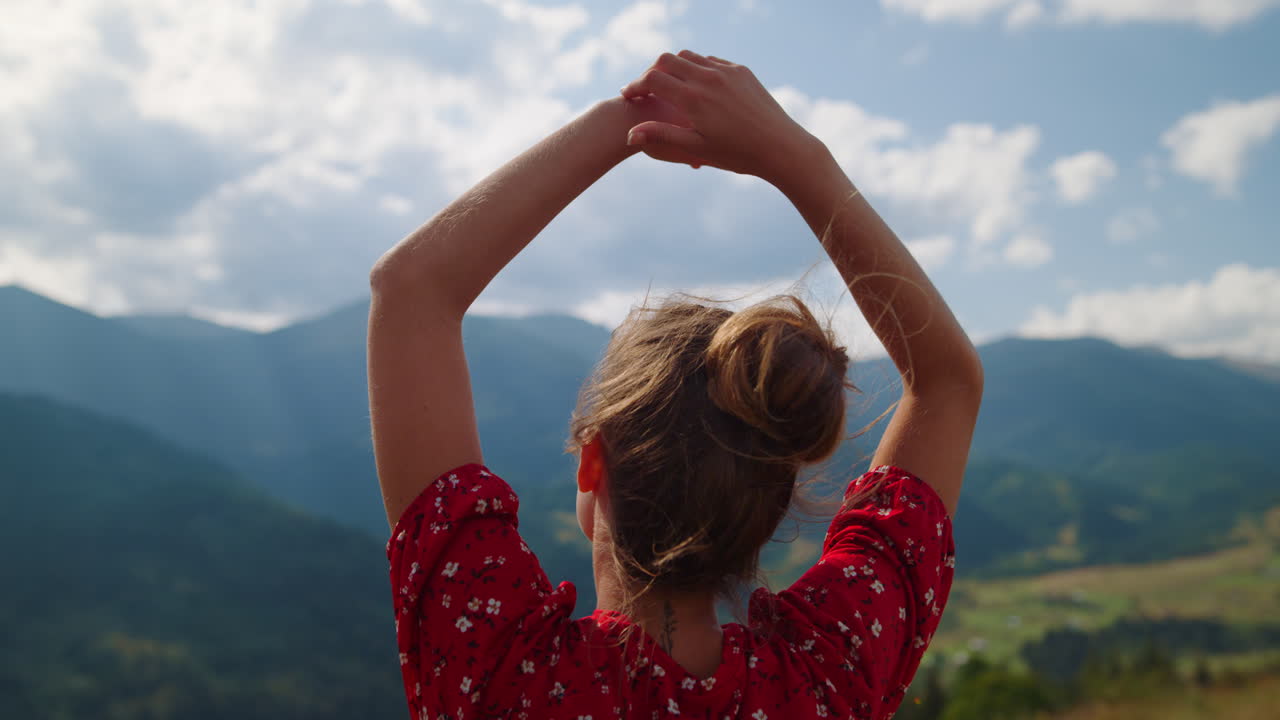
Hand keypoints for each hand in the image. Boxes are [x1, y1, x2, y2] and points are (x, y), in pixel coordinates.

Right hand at [620, 51, 819, 180]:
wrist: (781, 147)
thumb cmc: (736, 154)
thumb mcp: (695, 148)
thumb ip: (661, 136)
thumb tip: (629, 135)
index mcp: (693, 99)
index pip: (653, 79)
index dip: (635, 86)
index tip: (628, 96)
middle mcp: (708, 78)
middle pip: (667, 60)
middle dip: (652, 72)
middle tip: (646, 89)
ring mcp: (726, 71)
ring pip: (689, 56)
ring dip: (674, 68)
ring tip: (669, 87)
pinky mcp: (741, 71)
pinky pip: (711, 60)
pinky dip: (697, 68)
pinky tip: (696, 85)